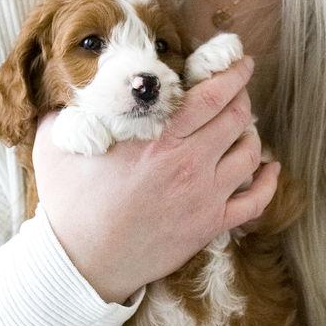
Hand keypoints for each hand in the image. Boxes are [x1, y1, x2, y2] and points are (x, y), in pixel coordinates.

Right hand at [32, 55, 279, 303]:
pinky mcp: (210, 226)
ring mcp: (204, 197)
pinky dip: (269, 182)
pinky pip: (256, 202)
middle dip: (243, 97)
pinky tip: (270, 168)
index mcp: (159, 140)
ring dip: (252, 132)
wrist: (81, 263)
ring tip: (244, 125)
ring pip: (251, 154)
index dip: (233, 74)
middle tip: (238, 89)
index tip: (241, 62)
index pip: (212, 96)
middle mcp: (190, 165)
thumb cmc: (69, 204)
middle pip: (237, 118)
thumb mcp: (55, 144)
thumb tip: (63, 85)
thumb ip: (64, 109)